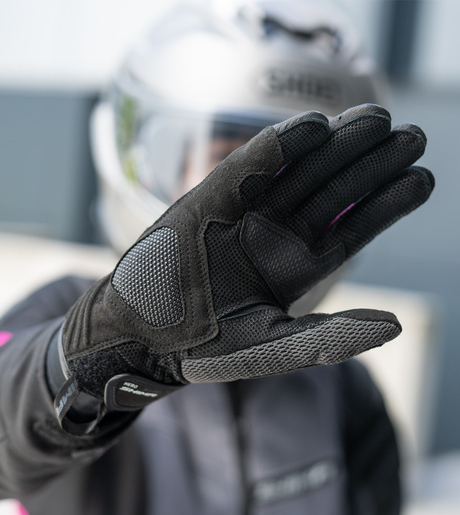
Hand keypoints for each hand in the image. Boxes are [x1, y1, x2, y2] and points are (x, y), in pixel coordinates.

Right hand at [57, 104, 433, 418]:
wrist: (139, 333)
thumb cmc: (203, 347)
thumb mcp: (272, 348)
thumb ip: (330, 338)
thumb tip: (396, 325)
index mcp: (295, 269)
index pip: (350, 230)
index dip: (385, 204)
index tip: (422, 179)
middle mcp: (274, 236)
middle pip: (331, 192)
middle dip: (370, 164)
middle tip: (411, 135)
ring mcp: (243, 214)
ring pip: (298, 172)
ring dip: (336, 144)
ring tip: (378, 119)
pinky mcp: (209, 199)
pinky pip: (248, 167)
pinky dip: (279, 145)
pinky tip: (316, 127)